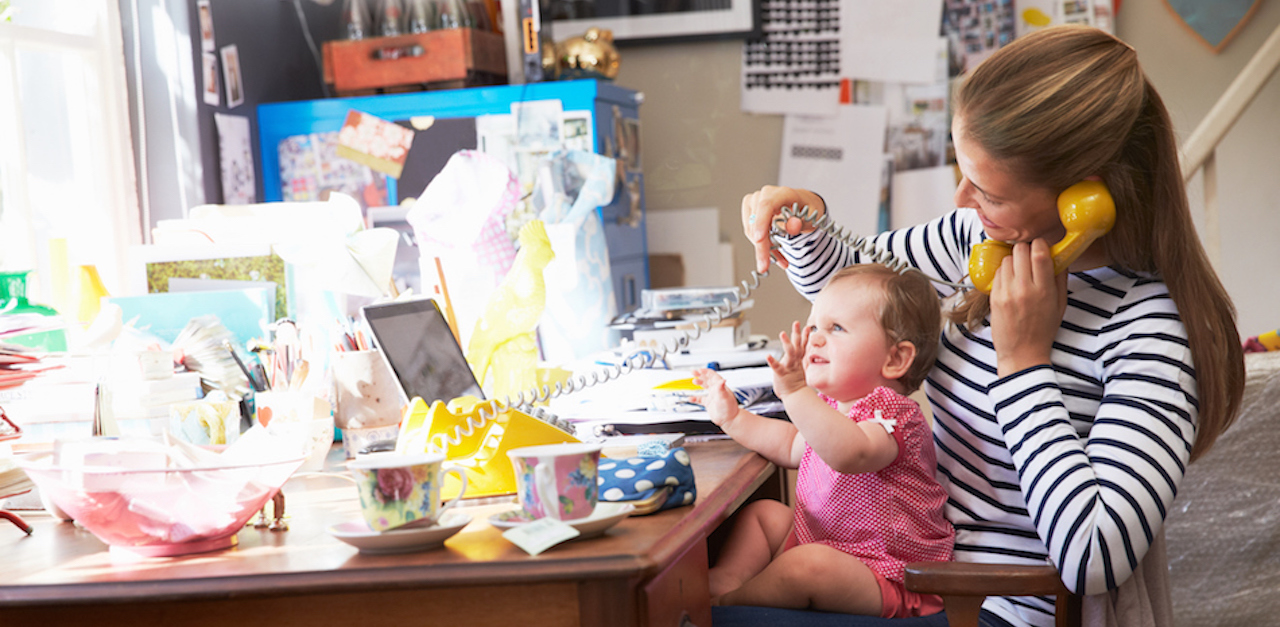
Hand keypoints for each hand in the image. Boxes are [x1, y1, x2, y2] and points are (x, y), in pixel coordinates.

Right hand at [691, 368, 741, 427]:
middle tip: (693, 372)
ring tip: (694, 381)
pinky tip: (691, 398)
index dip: (705, 372)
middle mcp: (716, 390)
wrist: (729, 420)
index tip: (699, 370)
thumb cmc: (729, 409)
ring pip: (704, 387)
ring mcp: (712, 396)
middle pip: (707, 379)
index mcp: (720, 387)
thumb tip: (723, 380)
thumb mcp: (724, 397)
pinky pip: (700, 399)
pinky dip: (695, 398)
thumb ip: (721, 388)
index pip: (712, 375)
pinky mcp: (709, 404)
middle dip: (700, 375)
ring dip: (699, 383)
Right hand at [741, 186, 825, 273]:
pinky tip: (774, 254)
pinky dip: (762, 247)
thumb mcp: (812, 216)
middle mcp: (764, 195)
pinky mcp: (750, 212)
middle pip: (756, 222)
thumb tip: (793, 226)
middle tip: (766, 265)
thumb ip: (802, 222)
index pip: (766, 206)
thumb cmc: (807, 208)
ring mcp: (755, 203)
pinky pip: (751, 233)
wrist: (802, 204)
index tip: (758, 239)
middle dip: (761, 247)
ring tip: (781, 259)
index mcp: (781, 193)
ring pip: (751, 231)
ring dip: (763, 249)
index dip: (761, 222)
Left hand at [766, 321, 809, 397]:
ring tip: (782, 333)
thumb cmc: (794, 383)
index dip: (805, 336)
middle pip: (797, 345)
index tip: (807, 326)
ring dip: (786, 342)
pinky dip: (772, 361)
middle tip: (796, 323)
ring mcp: (789, 367)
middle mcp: (795, 361)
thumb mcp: (798, 368)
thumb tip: (799, 351)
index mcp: (798, 360)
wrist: (795, 396)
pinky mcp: (781, 374)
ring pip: (789, 353)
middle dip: (797, 333)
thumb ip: (798, 359)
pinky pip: (777, 367)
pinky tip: (767, 356)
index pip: (803, 345)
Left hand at [989, 239, 1067, 376]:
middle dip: (1025, 248)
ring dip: (1014, 259)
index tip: (1041, 245)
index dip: (1039, 243)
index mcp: (1044, 290)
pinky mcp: (994, 297)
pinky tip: (1011, 280)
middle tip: (1029, 255)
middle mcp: (1024, 289)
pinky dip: (1004, 271)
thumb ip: (1060, 279)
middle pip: (1020, 251)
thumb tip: (1059, 256)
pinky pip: (997, 272)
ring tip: (1020, 270)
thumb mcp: (1060, 305)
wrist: (1022, 352)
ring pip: (1007, 259)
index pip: (1039, 253)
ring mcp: (1006, 293)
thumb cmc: (1043, 329)